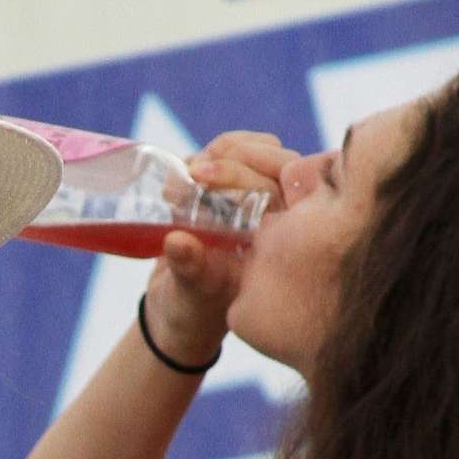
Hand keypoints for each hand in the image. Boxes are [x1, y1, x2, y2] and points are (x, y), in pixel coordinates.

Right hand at [144, 129, 296, 366]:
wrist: (179, 308)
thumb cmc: (192, 306)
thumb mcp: (189, 291)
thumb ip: (188, 267)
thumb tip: (177, 241)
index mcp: (281, 241)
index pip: (280, 188)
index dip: (245, 172)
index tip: (202, 174)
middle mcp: (280, 217)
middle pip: (275, 162)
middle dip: (232, 157)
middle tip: (193, 171)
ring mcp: (263, 199)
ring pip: (262, 151)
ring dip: (225, 150)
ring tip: (188, 171)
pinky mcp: (240, 187)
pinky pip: (241, 154)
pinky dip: (217, 151)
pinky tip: (191, 166)